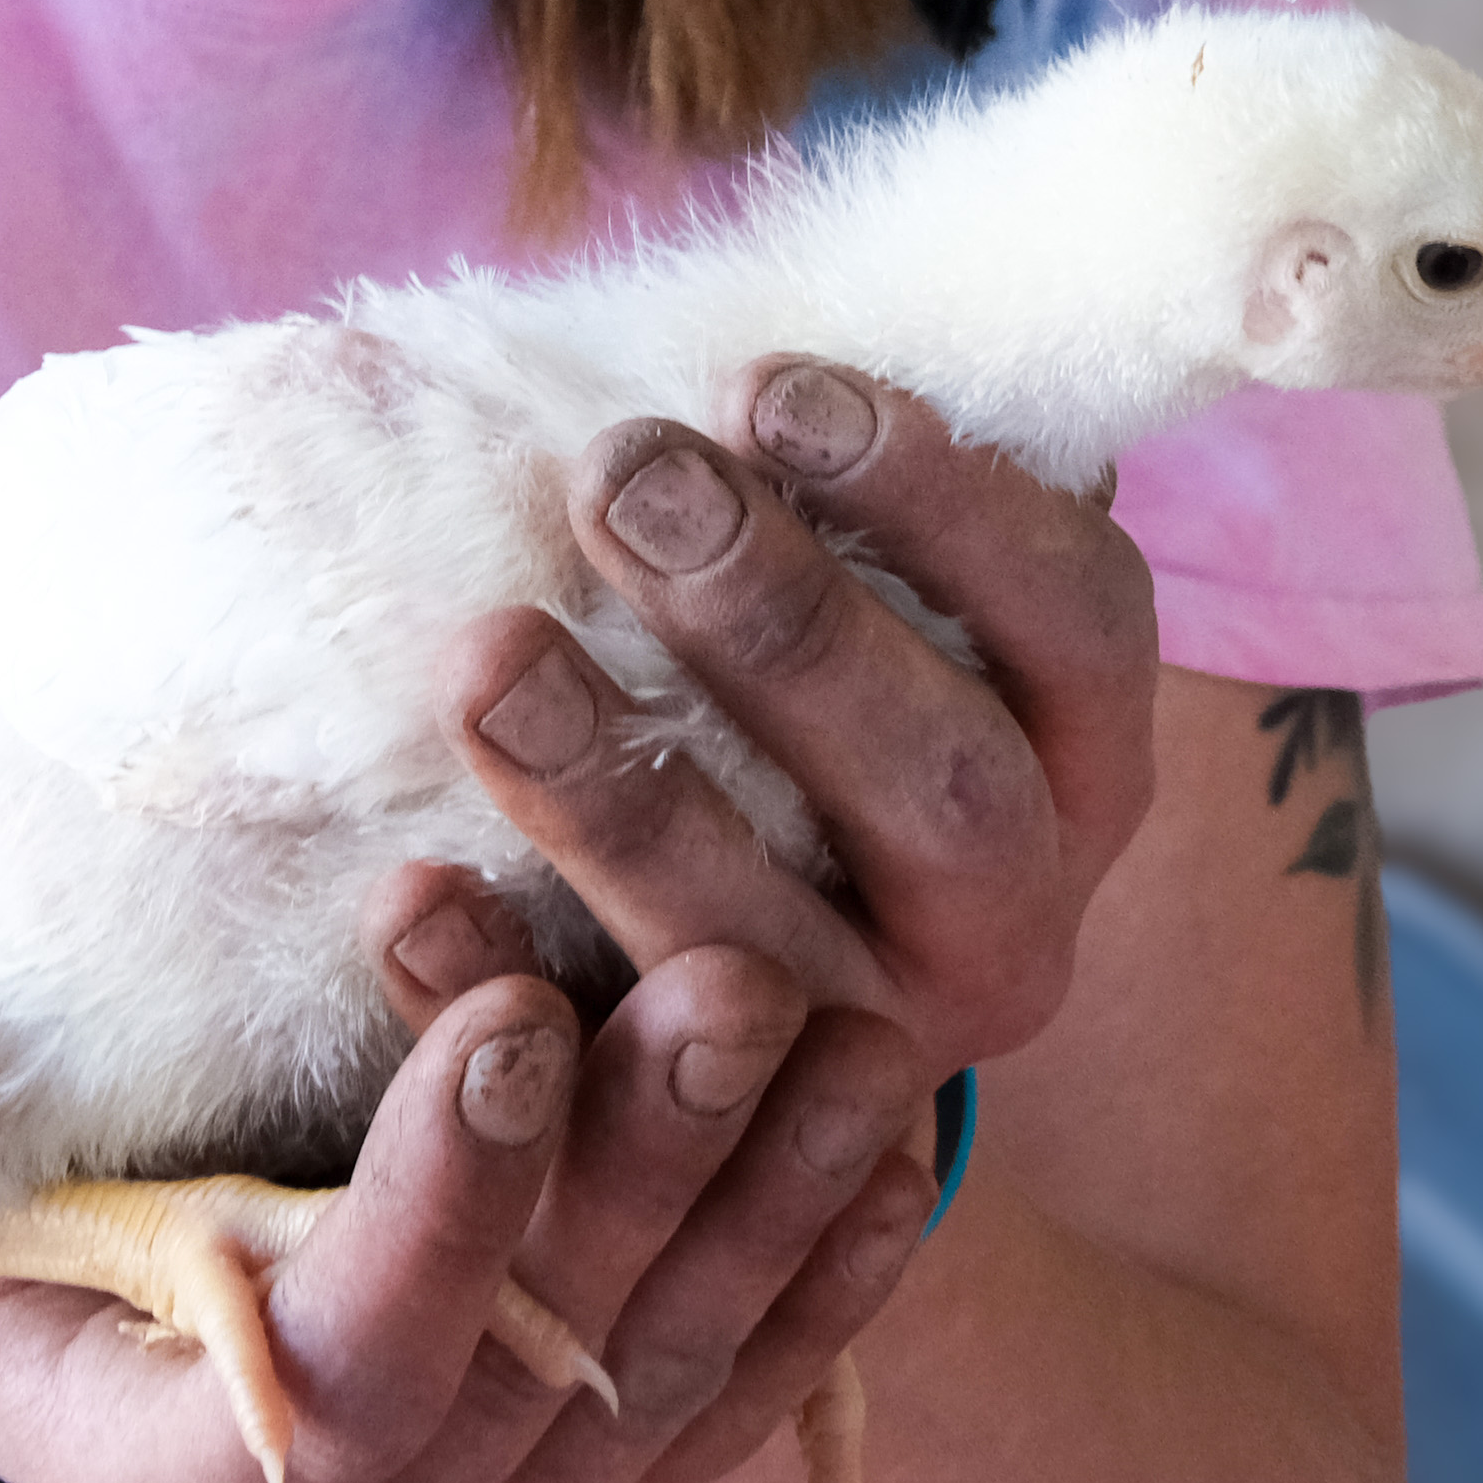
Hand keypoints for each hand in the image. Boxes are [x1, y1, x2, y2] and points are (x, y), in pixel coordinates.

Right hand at [0, 923, 931, 1482]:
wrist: (45, 1332)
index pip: (345, 1373)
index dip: (437, 1207)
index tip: (502, 1007)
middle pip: (545, 1368)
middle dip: (642, 1168)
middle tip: (723, 971)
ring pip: (671, 1375)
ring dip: (771, 1198)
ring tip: (842, 1007)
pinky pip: (749, 1394)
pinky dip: (830, 1264)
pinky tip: (899, 1122)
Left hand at [447, 358, 1163, 1081]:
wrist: (738, 1032)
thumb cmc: (796, 720)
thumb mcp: (876, 615)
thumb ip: (838, 500)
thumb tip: (741, 329)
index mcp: (1081, 765)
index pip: (1074, 618)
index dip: (941, 495)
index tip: (767, 385)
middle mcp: (1014, 924)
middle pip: (945, 787)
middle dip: (785, 627)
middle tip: (625, 479)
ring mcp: (868, 1052)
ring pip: (772, 945)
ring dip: (629, 800)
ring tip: (489, 657)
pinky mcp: (714, 1153)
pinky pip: (601, 1090)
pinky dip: (493, 981)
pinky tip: (401, 890)